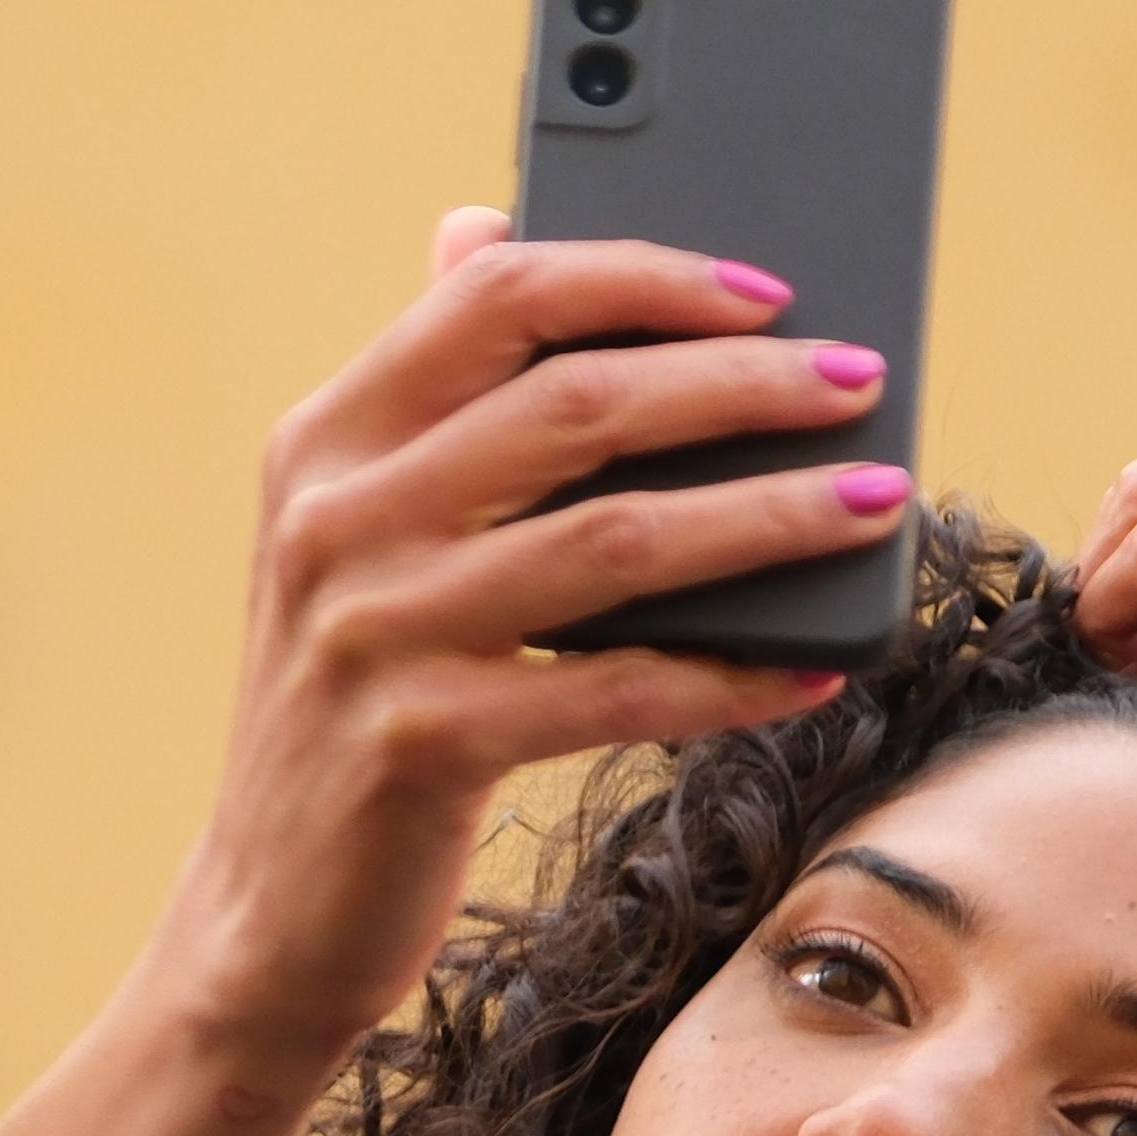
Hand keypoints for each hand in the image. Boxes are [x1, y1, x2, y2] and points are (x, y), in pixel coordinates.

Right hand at [158, 210, 907, 1069]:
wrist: (263, 911)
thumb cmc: (350, 702)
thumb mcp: (356, 533)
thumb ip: (426, 393)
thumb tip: (483, 224)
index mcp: (323, 442)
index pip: (495, 299)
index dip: (644, 278)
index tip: (767, 290)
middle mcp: (335, 521)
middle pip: (577, 403)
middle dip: (742, 382)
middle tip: (856, 380)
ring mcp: (372, 633)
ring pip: (617, 539)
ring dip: (769, 514)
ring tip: (873, 501)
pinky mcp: (421, 744)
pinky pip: (616, 691)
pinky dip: (730, 675)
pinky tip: (811, 669)